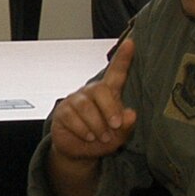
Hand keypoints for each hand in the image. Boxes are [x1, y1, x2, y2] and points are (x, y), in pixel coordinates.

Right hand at [49, 36, 138, 162]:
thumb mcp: (119, 135)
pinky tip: (88, 136)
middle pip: (100, 90)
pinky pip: (72, 117)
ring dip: (96, 125)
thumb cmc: (102, 138)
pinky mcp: (62, 112)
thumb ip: (127, 125)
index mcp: (109, 93)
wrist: (80, 151)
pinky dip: (83, 130)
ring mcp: (75, 101)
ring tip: (101, 136)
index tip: (132, 43)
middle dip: (109, 109)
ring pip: (86, 107)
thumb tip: (131, 114)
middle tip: (114, 126)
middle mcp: (91, 93)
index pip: (116, 72)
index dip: (123, 58)